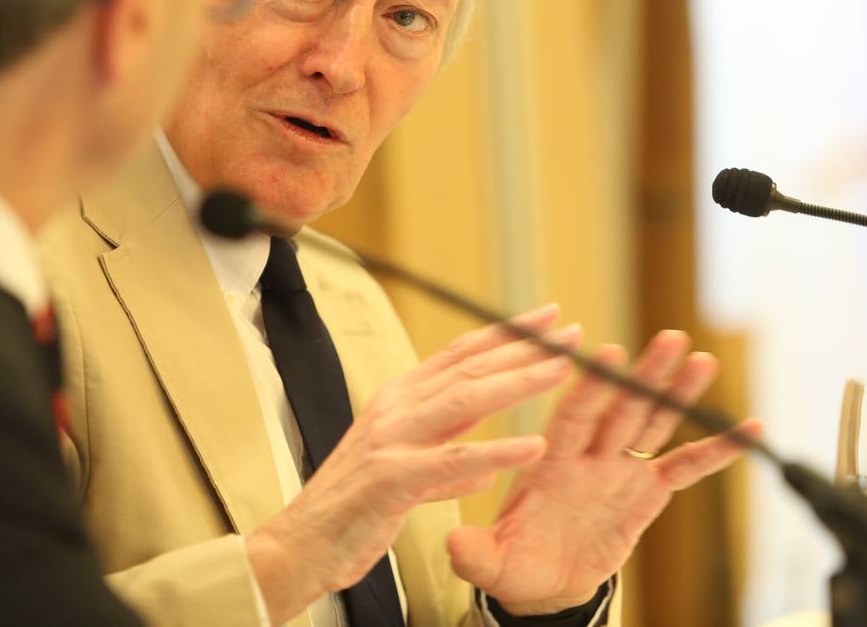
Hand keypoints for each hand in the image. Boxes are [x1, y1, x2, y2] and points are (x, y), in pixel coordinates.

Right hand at [246, 305, 580, 624]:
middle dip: (523, 347)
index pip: (458, 355)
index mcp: (397, 401)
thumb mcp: (405, 472)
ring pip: (464, 400)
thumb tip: (486, 460)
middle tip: (569, 334)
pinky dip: (496, 450)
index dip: (505, 334)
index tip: (547, 318)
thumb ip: (445, 458)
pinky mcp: (390, 479)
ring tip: (561, 371)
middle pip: (468, 367)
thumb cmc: (352, 511)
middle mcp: (394, 409)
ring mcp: (390, 440)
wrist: (298, 548)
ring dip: (517, 382)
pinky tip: (533, 447)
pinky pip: (452, 460)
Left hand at [446, 329, 760, 615]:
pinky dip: (715, 449)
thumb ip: (477, 553)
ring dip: (676, 394)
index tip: (605, 355)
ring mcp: (618, 470)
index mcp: (549, 461)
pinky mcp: (645, 494)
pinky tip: (747, 428)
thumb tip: (455, 545)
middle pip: (619, 409)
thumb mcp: (491, 562)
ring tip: (702, 361)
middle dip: (643, 376)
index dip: (588, 387)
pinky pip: (684, 467)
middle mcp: (587, 456)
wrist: (539, 582)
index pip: (571, 416)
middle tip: (667, 339)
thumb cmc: (513, 562)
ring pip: (651, 423)